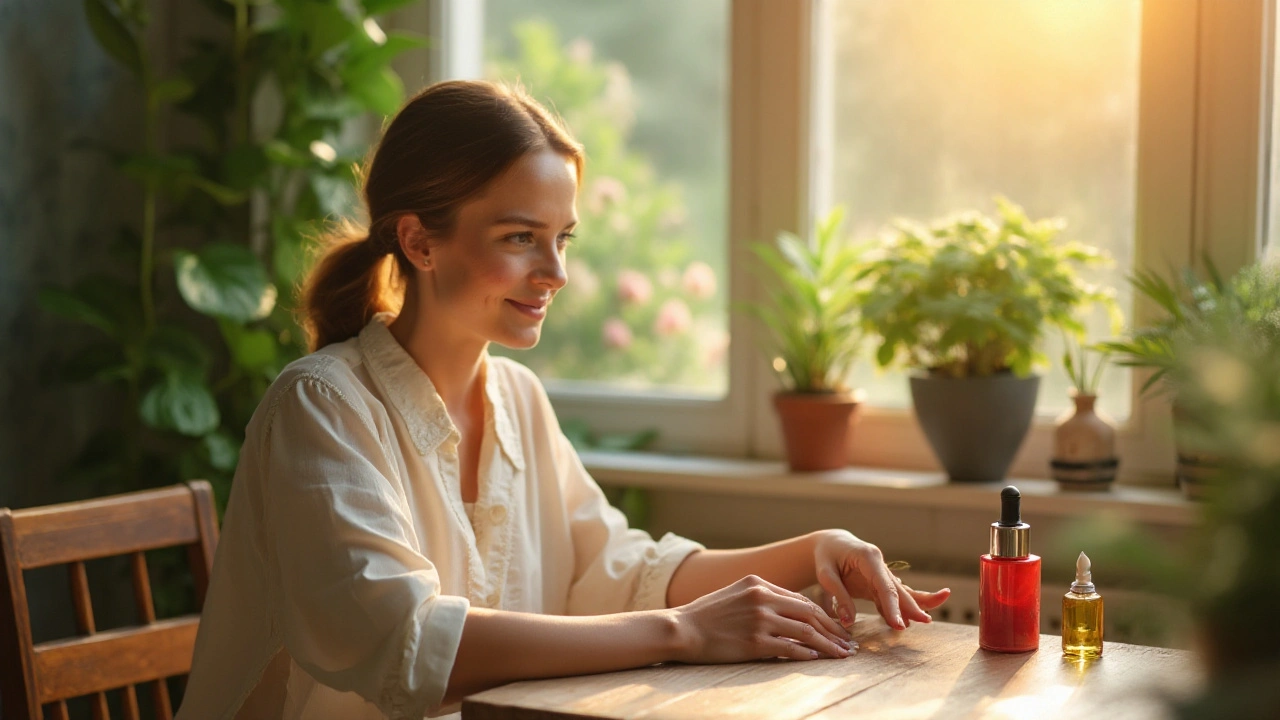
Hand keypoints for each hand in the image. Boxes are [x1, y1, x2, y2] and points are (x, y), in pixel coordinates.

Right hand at [670, 575, 857, 663]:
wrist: (682, 629)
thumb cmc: (706, 614)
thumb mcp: (735, 594)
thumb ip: (761, 598)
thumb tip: (790, 613)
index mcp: (758, 583)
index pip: (800, 599)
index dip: (822, 615)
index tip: (836, 627)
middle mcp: (762, 598)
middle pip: (809, 613)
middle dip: (833, 629)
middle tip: (849, 643)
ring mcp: (759, 620)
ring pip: (805, 631)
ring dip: (827, 644)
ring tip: (842, 654)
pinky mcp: (755, 642)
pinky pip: (789, 649)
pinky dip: (807, 654)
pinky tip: (817, 659)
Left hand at [813, 530, 950, 630]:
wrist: (829, 544)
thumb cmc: (826, 556)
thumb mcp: (826, 574)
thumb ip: (839, 596)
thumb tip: (848, 622)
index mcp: (867, 557)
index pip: (883, 585)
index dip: (893, 606)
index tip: (899, 623)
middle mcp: (879, 564)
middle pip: (897, 588)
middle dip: (912, 606)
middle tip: (925, 621)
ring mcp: (881, 573)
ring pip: (900, 592)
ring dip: (914, 605)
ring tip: (927, 619)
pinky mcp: (878, 582)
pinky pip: (891, 596)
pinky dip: (901, 607)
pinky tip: (910, 619)